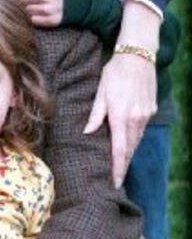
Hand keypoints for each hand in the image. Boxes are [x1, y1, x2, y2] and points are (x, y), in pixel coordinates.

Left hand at [84, 0, 159, 186]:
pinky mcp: (151, 109)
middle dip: (123, 163)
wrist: (138, 56)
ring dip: (129, 150)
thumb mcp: (101, 92)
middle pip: (130, 148)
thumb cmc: (115, 72)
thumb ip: (96, 114)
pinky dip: (135, 136)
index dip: (117, 168)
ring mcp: (146, 114)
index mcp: (120, 116)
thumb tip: (87, 132)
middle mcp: (136, 119)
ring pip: (137, 139)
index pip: (119, 149)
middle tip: (116, 177)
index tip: (115, 182)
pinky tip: (128, 138)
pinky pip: (142, 128)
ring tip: (120, 162)